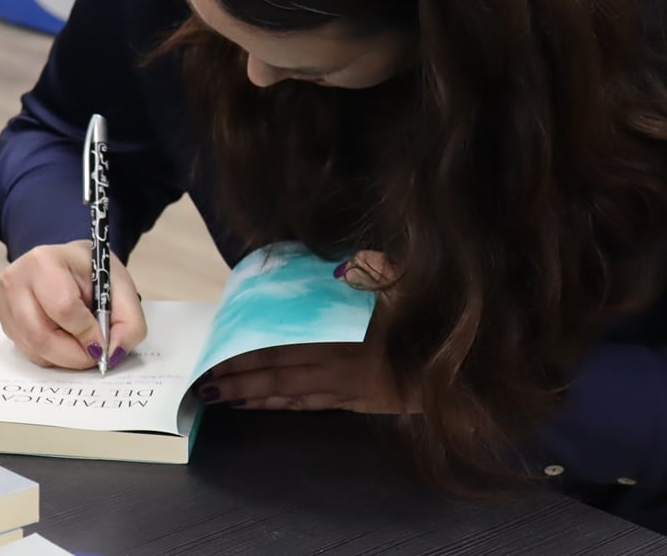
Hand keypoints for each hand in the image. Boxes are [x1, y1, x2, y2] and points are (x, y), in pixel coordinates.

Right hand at [0, 240, 145, 369]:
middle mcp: (16, 279)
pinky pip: (27, 351)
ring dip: (63, 357)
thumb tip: (114, 354)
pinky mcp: (4, 320)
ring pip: (32, 348)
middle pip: (40, 335)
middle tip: (94, 355)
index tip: (103, 343)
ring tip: (81, 343)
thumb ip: (129, 323)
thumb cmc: (91, 273)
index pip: (63, 307)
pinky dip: (50, 355)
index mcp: (45, 261)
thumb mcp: (121, 288)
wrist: (68, 264)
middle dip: (74, 355)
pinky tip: (64, 338)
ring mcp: (5, 301)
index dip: (86, 333)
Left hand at [200, 251, 412, 413]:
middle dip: (237, 379)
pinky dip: (285, 406)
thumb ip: (370, 268)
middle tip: (204, 384)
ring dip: (254, 397)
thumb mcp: (404, 279)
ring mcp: (346, 386)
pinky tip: (267, 406)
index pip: (279, 342)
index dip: (244, 351)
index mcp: (337, 331)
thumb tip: (347, 260)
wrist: (462, 364)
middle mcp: (335, 362)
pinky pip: (314, 405)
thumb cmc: (433, 317)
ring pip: (289, 393)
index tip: (216, 354)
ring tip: (223, 399)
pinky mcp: (360, 401)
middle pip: (275, 372)